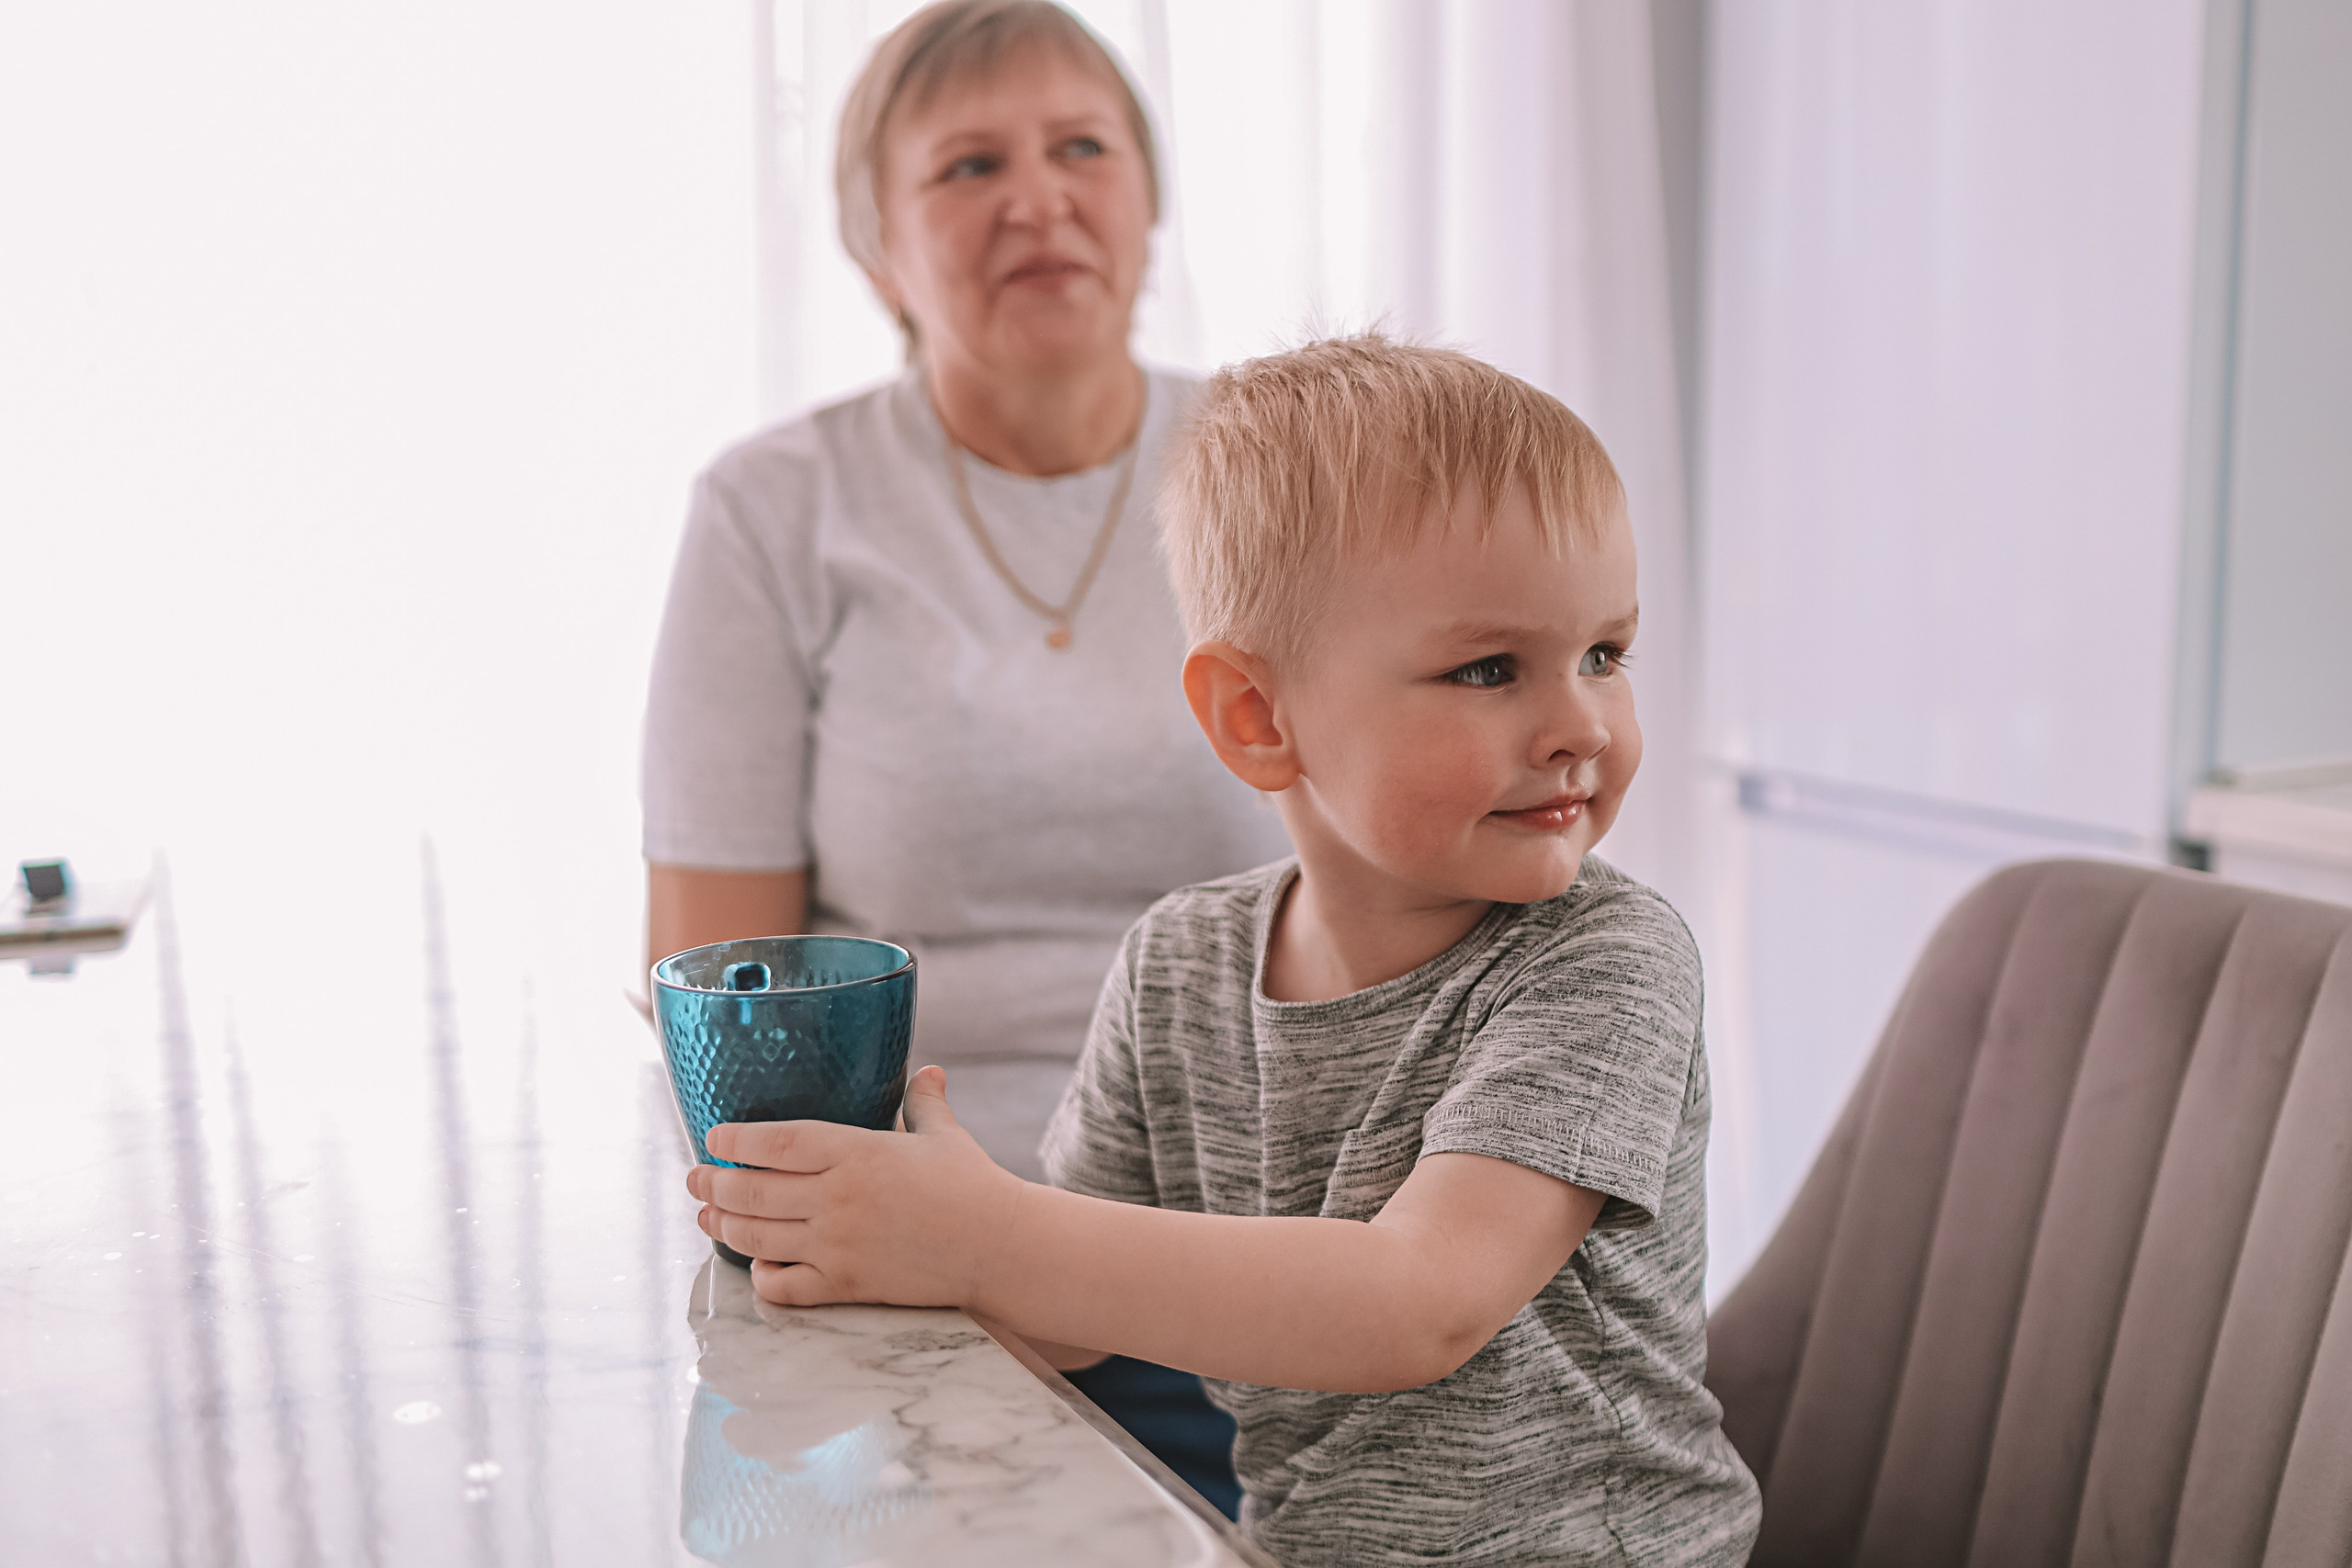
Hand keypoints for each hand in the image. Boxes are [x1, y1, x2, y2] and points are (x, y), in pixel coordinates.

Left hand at [685, 1065, 1025, 1309]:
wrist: (999, 1247)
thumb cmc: (974, 1186)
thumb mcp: (944, 1136)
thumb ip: (924, 1101)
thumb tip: (928, 1070)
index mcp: (856, 1151)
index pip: (774, 1142)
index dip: (734, 1140)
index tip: (714, 1137)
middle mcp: (837, 1197)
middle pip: (750, 1191)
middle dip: (712, 1185)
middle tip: (696, 1179)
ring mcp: (837, 1245)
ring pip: (756, 1237)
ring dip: (723, 1227)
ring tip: (708, 1217)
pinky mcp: (845, 1285)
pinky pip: (783, 1286)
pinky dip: (762, 1276)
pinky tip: (758, 1264)